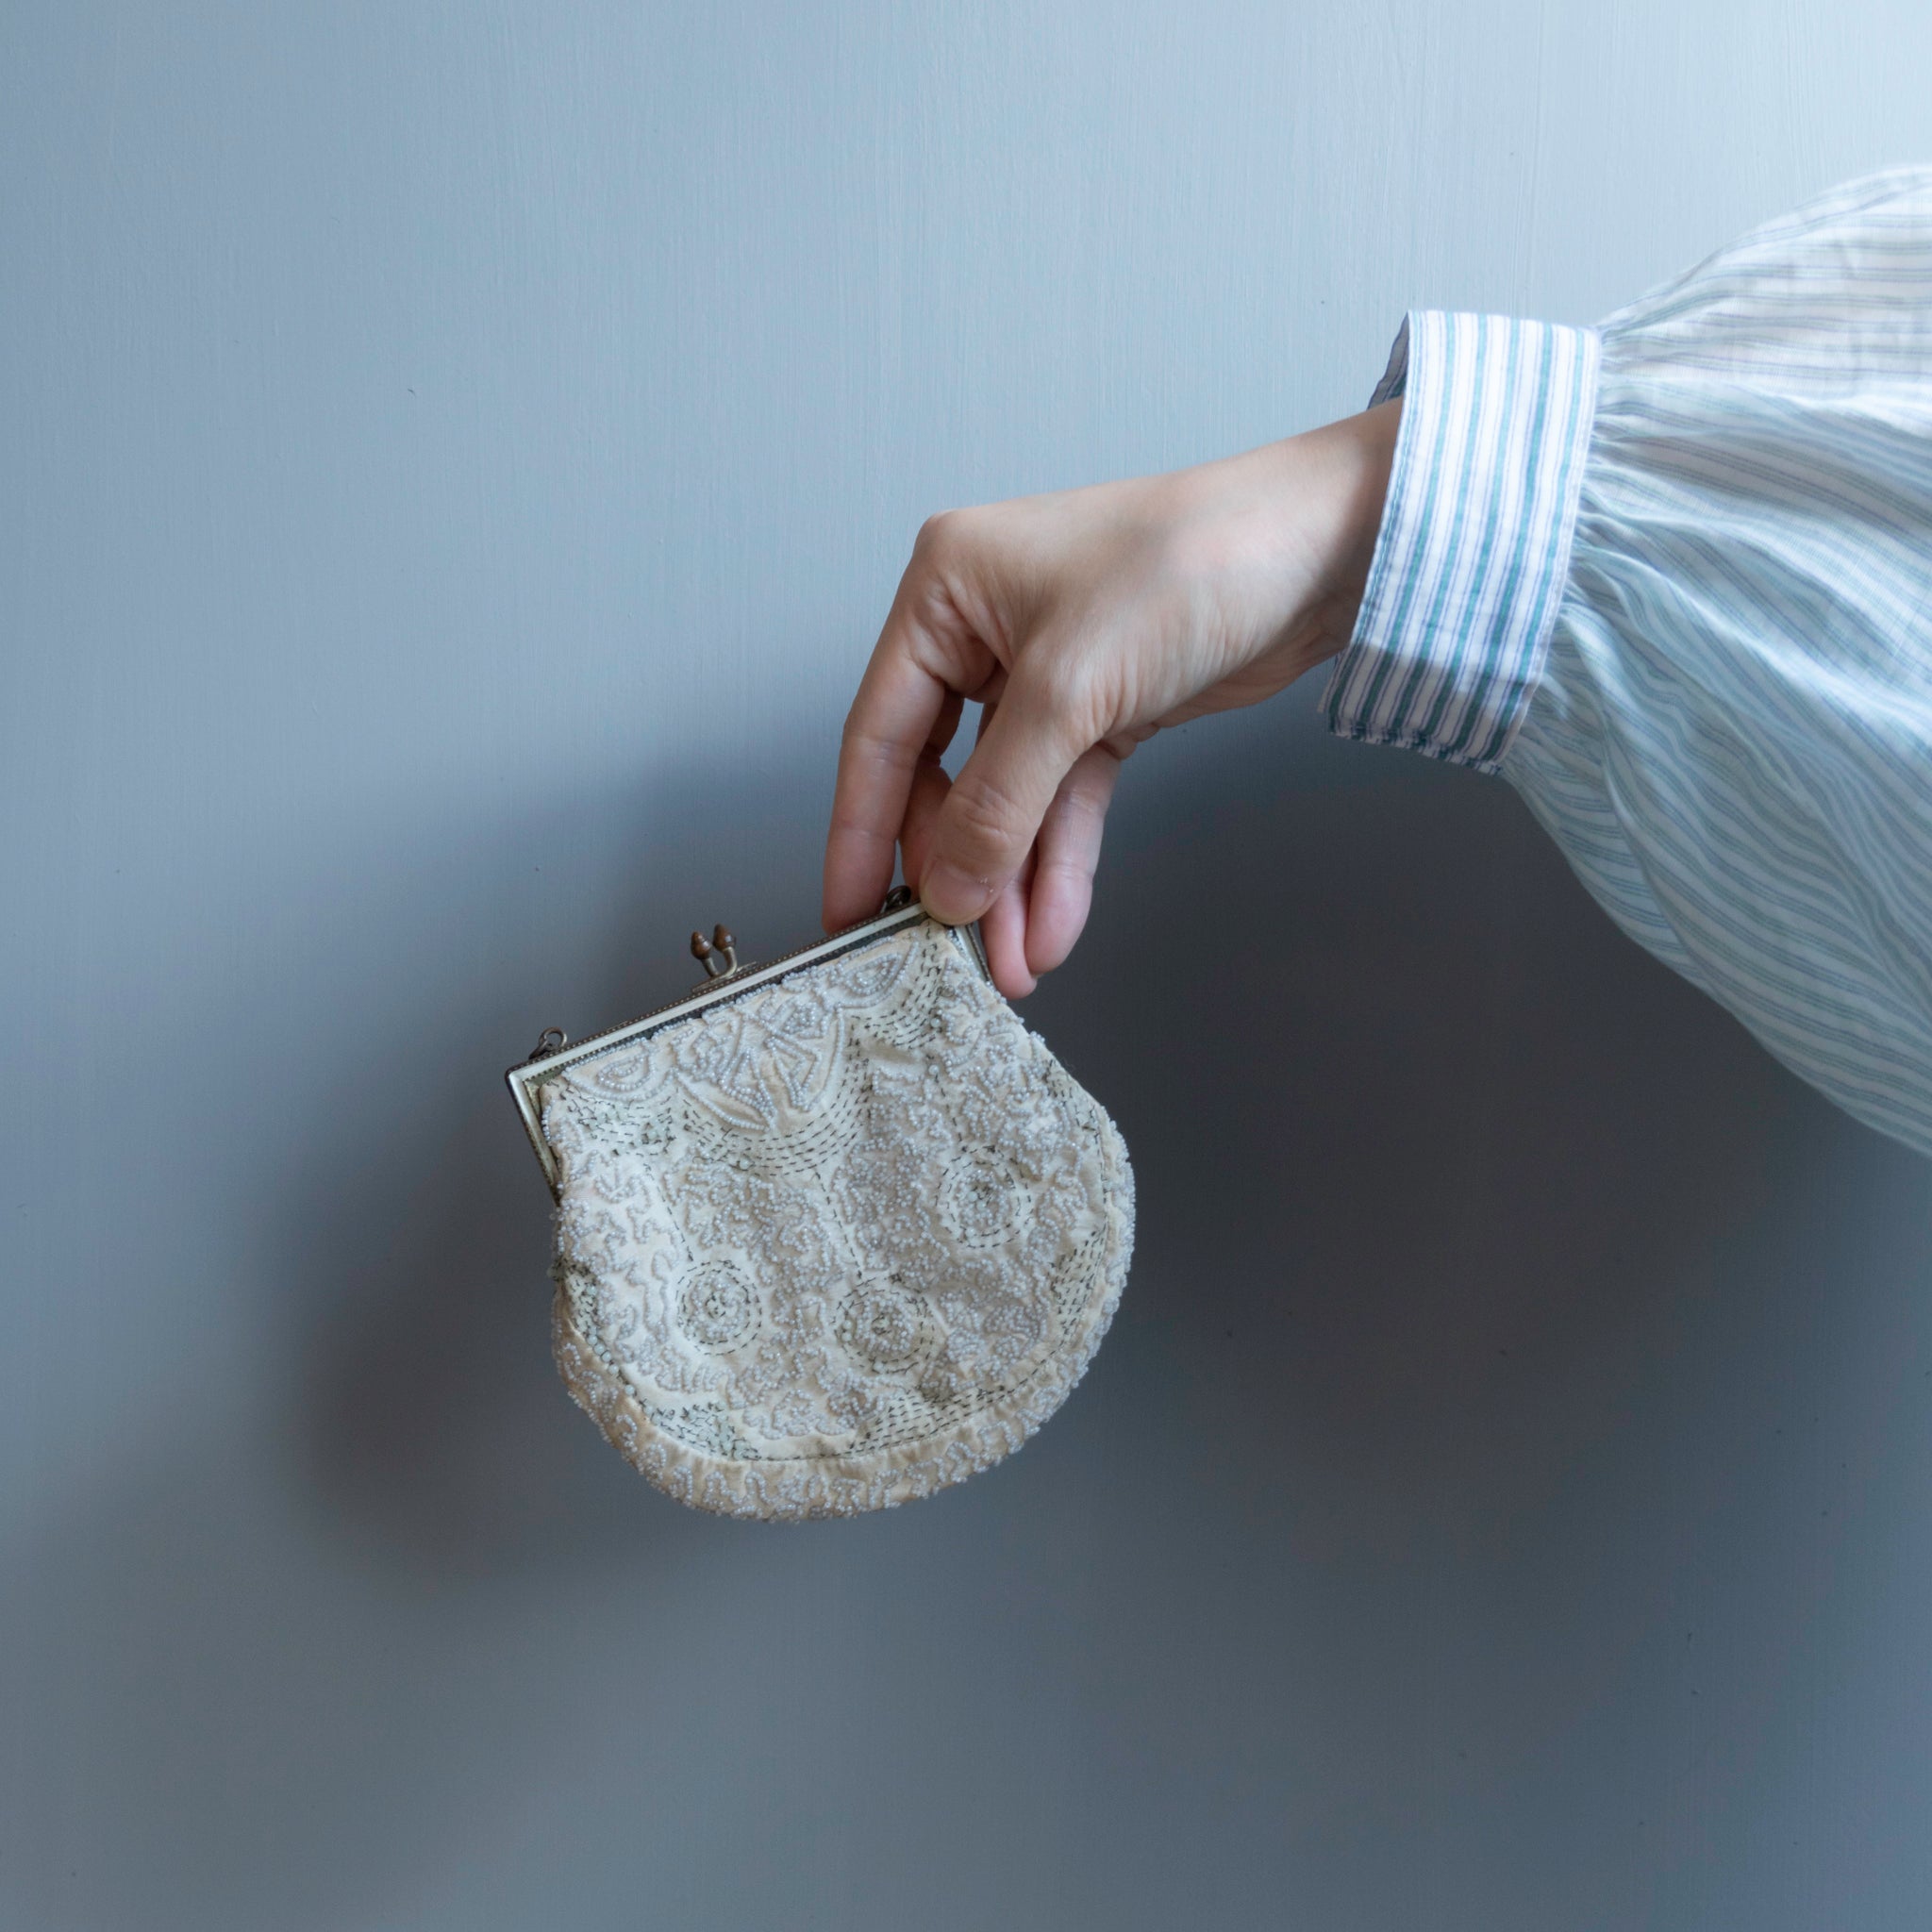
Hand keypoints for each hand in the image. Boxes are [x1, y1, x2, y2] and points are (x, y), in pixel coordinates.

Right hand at [822, 401, 1400, 995]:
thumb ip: (997, 800)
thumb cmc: (1195, 562)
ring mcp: (1046, 676)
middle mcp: (983, 631)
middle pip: (941, 779)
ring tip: (1013, 962)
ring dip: (1011, 884)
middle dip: (957, 871)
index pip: (878, 732)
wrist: (1326, 551)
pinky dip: (1059, 864)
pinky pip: (1063, 804)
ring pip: (1007, 803)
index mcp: (945, 592)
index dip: (861, 831)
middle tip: (952, 953)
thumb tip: (945, 888)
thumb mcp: (1071, 689)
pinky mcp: (1103, 712)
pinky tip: (1052, 923)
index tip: (847, 913)